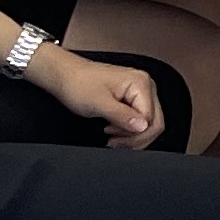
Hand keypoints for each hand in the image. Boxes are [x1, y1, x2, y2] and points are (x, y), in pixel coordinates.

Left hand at [32, 44, 159, 148]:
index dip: (133, 134)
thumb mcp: (98, 103)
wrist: (64, 75)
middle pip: (155, 122)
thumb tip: (142, 127)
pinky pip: (140, 119)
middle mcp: (145, 85)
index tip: (113, 138)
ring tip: (112, 139)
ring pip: (149, 123)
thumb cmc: (77, 83)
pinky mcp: (133, 98)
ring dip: (132, 136)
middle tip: (115, 143)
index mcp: (140, 83)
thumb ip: (122, 116)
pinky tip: (115, 132)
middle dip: (136, 138)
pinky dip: (128, 130)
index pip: (150, 119)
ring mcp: (140, 91)